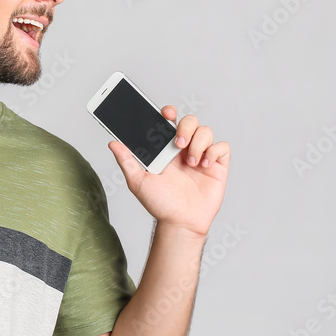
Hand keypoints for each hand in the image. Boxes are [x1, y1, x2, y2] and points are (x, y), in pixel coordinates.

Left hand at [108, 106, 229, 236]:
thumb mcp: (138, 181)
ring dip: (198, 144)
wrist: (180, 223)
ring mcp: (201, 156)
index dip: (169, 112)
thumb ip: (126, 161)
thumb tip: (113, 143)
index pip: (169, 122)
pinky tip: (204, 165)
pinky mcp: (217, 166)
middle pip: (190, 121)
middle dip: (185, 127)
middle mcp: (184, 149)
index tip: (166, 113)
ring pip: (206, 131)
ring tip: (191, 163)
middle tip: (178, 144)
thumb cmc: (160, 204)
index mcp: (165, 149)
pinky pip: (222, 147)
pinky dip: (213, 152)